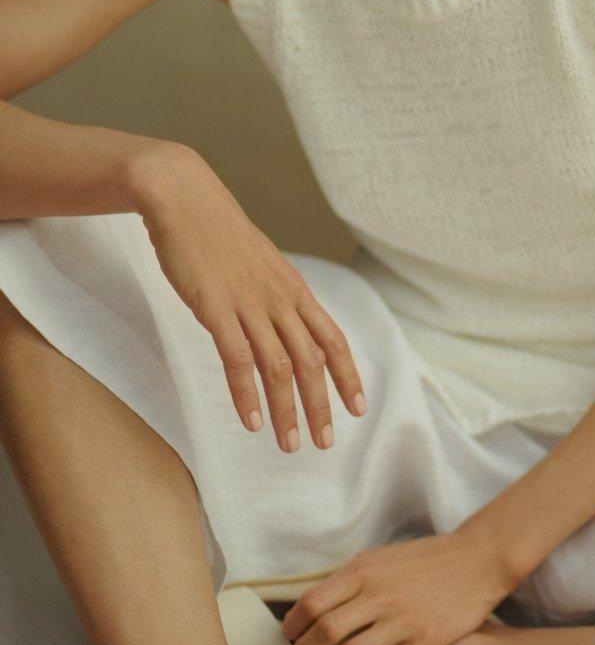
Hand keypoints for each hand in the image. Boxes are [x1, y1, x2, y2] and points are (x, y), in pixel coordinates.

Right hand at [130, 141, 366, 451]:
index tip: (358, 408)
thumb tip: (288, 324)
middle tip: (325, 444)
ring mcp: (249, 303)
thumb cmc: (220, 235)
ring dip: (287, 410)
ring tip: (289, 444)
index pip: (333, 339)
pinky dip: (246, 393)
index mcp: (295, 289)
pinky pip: (237, 359)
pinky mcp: (216, 307)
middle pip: (312, 360)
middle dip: (321, 405)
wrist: (186, 199)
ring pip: (279, 366)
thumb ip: (276, 296)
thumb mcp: (262, 265)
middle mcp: (280, 298)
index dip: (348, 375)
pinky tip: (250, 421)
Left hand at [279, 531, 513, 644]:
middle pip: (324, 632)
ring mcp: (403, 621)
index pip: (312, 602)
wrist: (476, 558)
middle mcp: (379, 595)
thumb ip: (350, 578)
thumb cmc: (426, 558)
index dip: (293, 624)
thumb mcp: (381, 556)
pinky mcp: (426, 642)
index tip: (289, 635)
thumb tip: (316, 601)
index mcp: (364, 570)